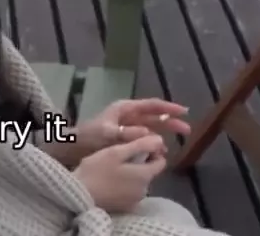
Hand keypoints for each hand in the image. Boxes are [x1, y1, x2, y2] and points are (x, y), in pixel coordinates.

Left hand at [71, 98, 190, 159]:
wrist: (72, 147)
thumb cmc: (88, 136)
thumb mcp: (107, 134)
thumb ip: (127, 133)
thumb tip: (149, 133)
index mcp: (125, 108)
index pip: (151, 105)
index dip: (168, 108)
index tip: (184, 112)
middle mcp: (128, 115)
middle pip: (154, 116)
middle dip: (170, 122)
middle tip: (187, 130)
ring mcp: (126, 126)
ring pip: (151, 128)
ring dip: (162, 135)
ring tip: (174, 145)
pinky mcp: (124, 138)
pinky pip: (143, 139)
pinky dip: (152, 144)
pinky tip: (159, 153)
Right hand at [73, 134, 167, 212]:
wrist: (79, 196)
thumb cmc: (96, 170)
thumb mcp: (116, 152)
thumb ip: (140, 145)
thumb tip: (160, 139)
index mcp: (145, 175)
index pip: (161, 161)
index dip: (152, 151)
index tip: (136, 146)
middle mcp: (145, 190)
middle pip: (150, 172)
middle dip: (141, 162)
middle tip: (120, 155)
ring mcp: (135, 200)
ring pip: (140, 182)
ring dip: (132, 174)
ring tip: (113, 168)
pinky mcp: (125, 207)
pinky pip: (131, 192)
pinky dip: (125, 185)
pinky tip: (111, 181)